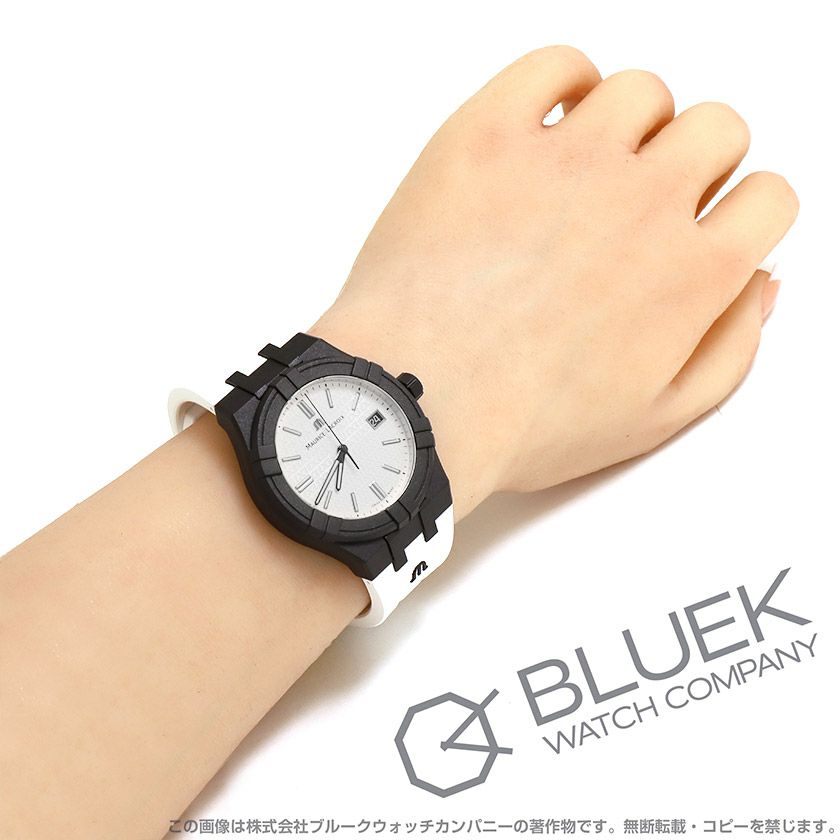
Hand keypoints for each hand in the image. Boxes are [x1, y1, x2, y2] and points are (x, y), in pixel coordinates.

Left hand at [311, 47, 797, 517]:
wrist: (415, 401)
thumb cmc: (520, 424)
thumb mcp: (652, 420)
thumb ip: (728, 351)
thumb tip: (760, 284)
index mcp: (690, 275)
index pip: (769, 198)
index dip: (744, 212)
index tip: (710, 226)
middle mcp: (642, 202)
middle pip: (717, 129)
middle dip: (697, 162)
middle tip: (646, 203)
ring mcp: (565, 160)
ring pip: (642, 93)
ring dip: (634, 125)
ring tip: (591, 172)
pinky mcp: (488, 135)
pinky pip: (553, 66)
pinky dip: (565, 81)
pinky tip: (551, 124)